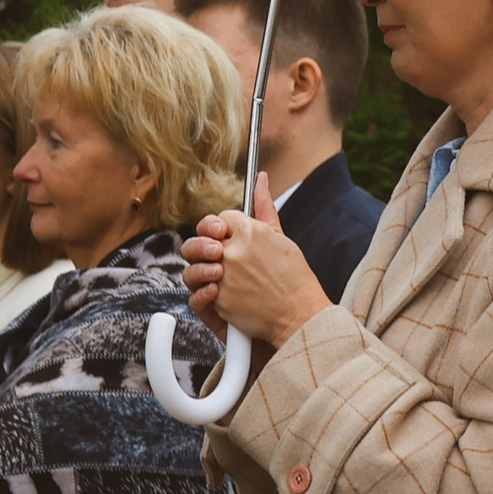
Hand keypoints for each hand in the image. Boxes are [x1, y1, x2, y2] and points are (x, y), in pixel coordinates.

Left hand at [183, 174, 330, 347]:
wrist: (299, 315)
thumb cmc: (294, 278)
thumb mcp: (282, 238)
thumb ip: (265, 207)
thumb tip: (261, 178)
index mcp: (249, 231)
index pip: (222, 218)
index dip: (225, 229)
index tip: (232, 238)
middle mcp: (233, 251)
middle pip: (199, 238)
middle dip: (204, 246)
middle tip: (218, 256)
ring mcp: (223, 276)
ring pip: (192, 266)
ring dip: (203, 271)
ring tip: (221, 277)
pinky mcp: (218, 300)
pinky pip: (199, 293)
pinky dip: (208, 295)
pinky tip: (224, 294)